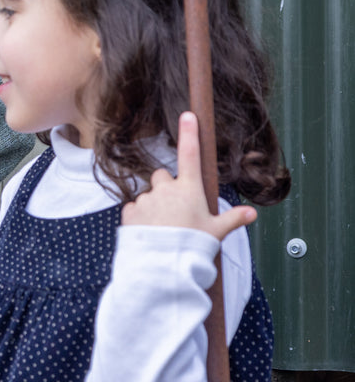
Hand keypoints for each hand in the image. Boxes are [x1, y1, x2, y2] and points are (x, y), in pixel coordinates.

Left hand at [122, 112, 254, 239]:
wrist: (164, 265)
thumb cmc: (193, 246)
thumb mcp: (216, 232)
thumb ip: (232, 219)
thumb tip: (251, 214)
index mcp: (190, 189)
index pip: (190, 154)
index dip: (189, 133)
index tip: (188, 115)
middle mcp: (166, 189)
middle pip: (163, 176)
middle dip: (167, 186)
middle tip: (176, 208)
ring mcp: (146, 199)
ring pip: (149, 194)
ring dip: (154, 204)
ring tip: (163, 227)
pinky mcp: (130, 211)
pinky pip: (134, 208)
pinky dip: (140, 216)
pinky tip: (149, 231)